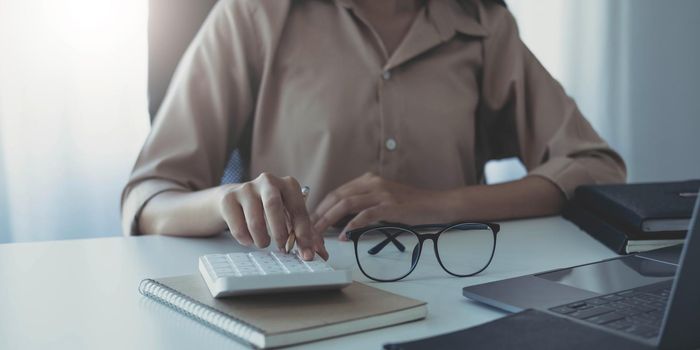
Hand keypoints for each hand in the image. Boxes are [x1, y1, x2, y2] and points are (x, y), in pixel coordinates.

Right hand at [218, 173, 327, 259]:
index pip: (298, 209)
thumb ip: (304, 233)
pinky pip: (238, 226)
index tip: (306, 252)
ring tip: (263, 243)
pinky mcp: (228, 199)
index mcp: (288, 184)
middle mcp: (268, 181)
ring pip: (255, 219)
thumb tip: (319, 254)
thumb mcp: (288, 216)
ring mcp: (246, 188)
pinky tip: (249, 239)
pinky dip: (245, 239)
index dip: (303, 233)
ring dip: (261, 238)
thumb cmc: (266, 208)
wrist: (234, 199)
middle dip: (280, 232)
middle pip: (273, 206)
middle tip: (282, 248)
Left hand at [312, 172, 454, 239]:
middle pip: (337, 197)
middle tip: (307, 229)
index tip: (309, 220)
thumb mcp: (383, 199)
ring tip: (318, 233)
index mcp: (368, 180)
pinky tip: (344, 235)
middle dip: (319, 214)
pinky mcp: (391, 206)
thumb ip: (364, 204)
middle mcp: (373, 183)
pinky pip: (365, 215)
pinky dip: (352, 225)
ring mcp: (382, 193)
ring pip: (346, 204)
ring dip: (329, 219)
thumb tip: (340, 219)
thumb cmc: (410, 205)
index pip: (337, 192)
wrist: (437, 204)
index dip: (320, 206)